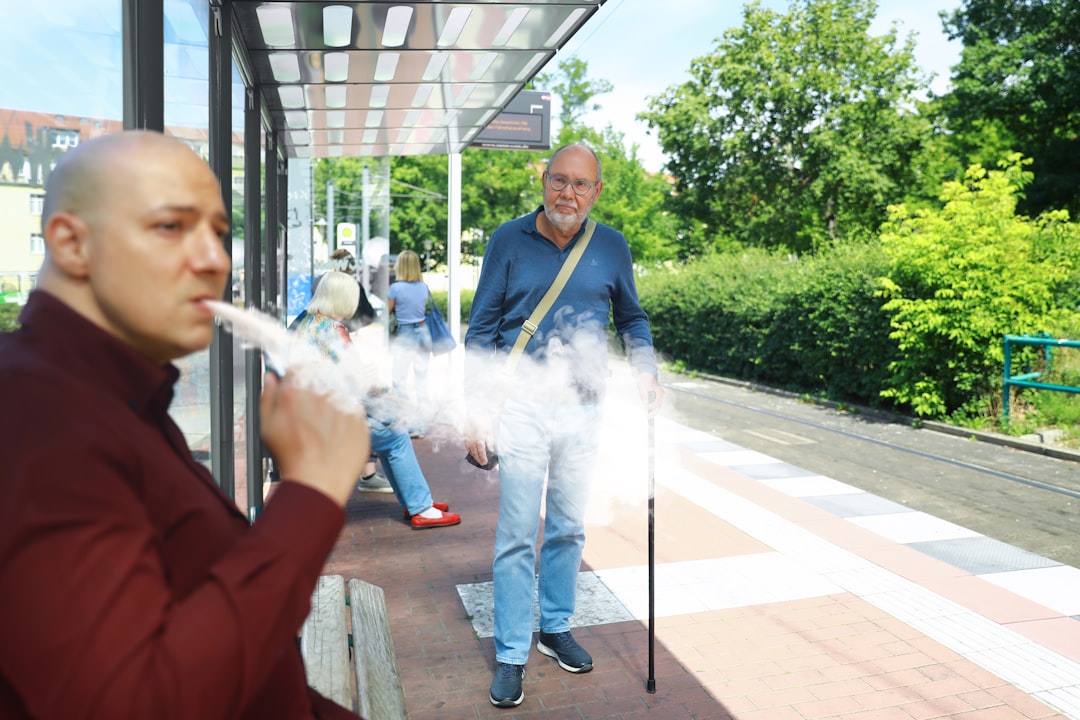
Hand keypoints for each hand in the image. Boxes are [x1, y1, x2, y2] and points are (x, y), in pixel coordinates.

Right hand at [260, 372, 369, 506]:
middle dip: (316, 395)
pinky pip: (354, 410)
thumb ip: (268, 397)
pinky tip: (338, 435)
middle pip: (319, 383)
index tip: (300, 391)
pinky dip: (347, 419)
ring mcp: (343, 405)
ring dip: (333, 406)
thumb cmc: (292, 460)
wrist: (319, 483)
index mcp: (296, 393)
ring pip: (338, 396)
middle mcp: (320, 394)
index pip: (299, 371)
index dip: (298, 381)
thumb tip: (271, 377)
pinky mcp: (359, 417)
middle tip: (313, 419)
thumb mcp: (267, 427)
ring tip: (325, 431)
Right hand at [464, 413, 493, 467]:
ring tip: (477, 459)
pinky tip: (472, 451)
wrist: (475, 411)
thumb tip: (491, 450)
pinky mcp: (464, 434)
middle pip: (474, 452)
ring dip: (473, 455)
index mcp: (479, 438)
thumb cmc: (484, 420)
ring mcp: (467, 437)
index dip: (483, 458)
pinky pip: (466, 444)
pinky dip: (469, 449)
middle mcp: (472, 439)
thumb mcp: (490, 430)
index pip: (481, 451)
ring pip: (469, 449)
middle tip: (482, 463)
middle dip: (478, 459)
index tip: (485, 462)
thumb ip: (490, 441)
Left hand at [637, 373, 663, 417]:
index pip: (656, 402)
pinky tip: (647, 410)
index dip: (649, 406)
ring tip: (647, 415)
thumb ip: (644, 395)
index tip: (642, 407)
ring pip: (657, 406)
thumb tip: (645, 404)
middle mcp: (661, 394)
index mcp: (659, 391)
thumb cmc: (644, 379)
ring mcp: (659, 395)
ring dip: (652, 410)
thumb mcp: (642, 387)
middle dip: (653, 413)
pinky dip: (651, 407)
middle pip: (659, 406)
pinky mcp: (657, 396)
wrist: (646, 374)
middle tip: (647, 417)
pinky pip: (655, 404)